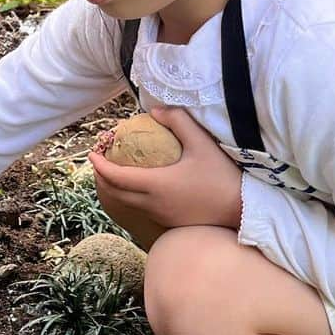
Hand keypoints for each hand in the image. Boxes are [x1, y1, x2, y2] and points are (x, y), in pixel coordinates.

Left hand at [87, 106, 242, 232]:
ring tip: (115, 168)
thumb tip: (155, 111)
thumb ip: (178, 121)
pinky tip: (139, 182)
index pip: (116, 176)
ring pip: (126, 203)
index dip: (100, 165)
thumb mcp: (202, 143)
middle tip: (100, 159)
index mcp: (156, 185)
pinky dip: (129, 195)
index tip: (91, 153)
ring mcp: (160, 216)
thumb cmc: (223, 176)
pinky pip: (140, 208)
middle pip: (115, 193)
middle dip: (101, 176)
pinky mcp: (169, 223)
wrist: (243, 212)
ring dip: (115, 187)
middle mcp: (152, 204)